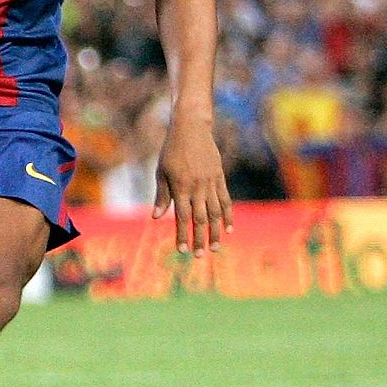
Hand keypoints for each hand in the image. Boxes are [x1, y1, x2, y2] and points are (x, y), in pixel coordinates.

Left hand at [153, 115, 233, 255]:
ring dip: (215, 232)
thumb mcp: (161, 171)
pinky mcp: (220, 178)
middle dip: (199, 239)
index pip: (182, 217)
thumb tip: (157, 217)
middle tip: (198, 257)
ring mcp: (211, 183)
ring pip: (215, 213)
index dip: (182, 234)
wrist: (192, 129)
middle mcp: (197, 187)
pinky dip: (227, 215)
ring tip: (215, 249)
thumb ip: (162, 195)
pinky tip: (228, 229)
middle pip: (200, 219)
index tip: (182, 250)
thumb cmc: (171, 150)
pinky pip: (225, 200)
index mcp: (181, 187)